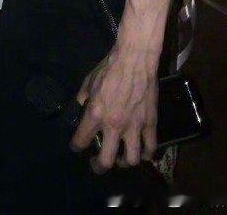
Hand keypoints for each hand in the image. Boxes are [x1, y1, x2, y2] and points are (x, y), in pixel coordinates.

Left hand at [70, 48, 157, 172]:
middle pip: (106, 161)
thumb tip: (80, 106)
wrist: (134, 59)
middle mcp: (114, 125)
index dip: (76, 146)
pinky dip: (146, 154)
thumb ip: (83, 97)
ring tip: (120, 158)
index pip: (81, 140)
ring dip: (123, 162)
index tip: (76, 147)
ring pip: (131, 160)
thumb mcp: (88, 81)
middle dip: (98, 166)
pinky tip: (142, 153)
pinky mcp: (150, 123)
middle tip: (96, 164)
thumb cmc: (109, 68)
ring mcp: (134, 127)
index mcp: (96, 114)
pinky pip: (151, 147)